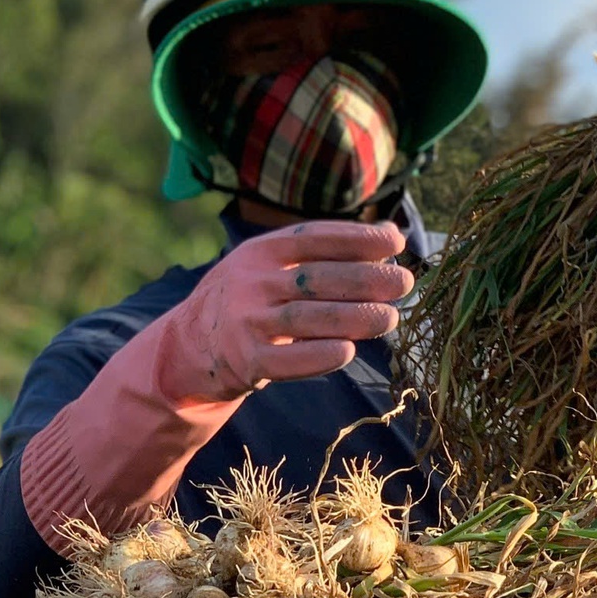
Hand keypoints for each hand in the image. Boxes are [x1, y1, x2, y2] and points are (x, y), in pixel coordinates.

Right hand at [177, 220, 412, 403]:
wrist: (192, 343)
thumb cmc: (254, 297)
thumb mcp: (277, 264)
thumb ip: (328, 251)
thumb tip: (395, 236)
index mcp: (262, 250)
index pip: (315, 238)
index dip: (357, 239)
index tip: (396, 244)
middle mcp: (251, 281)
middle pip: (317, 278)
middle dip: (366, 279)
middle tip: (404, 283)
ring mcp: (245, 321)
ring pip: (307, 318)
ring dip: (353, 318)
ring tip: (390, 318)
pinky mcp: (245, 360)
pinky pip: (286, 361)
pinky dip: (318, 356)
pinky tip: (349, 351)